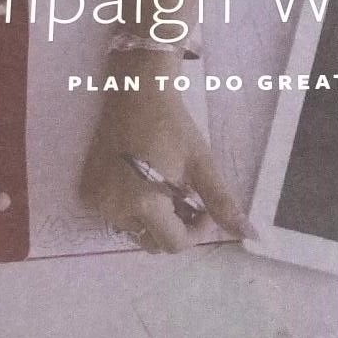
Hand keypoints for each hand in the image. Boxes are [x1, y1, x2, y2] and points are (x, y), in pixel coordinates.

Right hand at [81, 77, 248, 251]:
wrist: (137, 94)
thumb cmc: (173, 126)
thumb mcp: (202, 165)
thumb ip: (222, 203)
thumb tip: (250, 234)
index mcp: (143, 203)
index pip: (174, 244)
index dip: (196, 231)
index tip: (201, 206)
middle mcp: (114, 208)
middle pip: (153, 242)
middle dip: (174, 227)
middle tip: (185, 197)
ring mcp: (96, 201)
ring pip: (134, 231)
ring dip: (154, 220)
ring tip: (165, 188)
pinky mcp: (87, 191)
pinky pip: (116, 215)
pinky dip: (133, 209)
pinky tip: (143, 183)